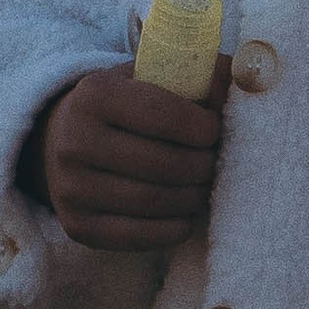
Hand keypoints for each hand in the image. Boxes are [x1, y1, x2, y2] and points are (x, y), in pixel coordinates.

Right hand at [34, 59, 229, 248]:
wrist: (61, 140)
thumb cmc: (123, 106)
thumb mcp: (149, 76)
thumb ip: (197, 73)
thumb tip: (246, 78)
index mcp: (94, 94)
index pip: (163, 115)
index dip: (202, 127)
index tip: (215, 130)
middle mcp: (74, 141)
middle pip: (164, 165)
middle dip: (203, 165)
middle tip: (215, 162)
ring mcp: (71, 188)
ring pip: (154, 202)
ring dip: (193, 197)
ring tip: (202, 185)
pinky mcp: (77, 225)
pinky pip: (139, 236)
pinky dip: (173, 227)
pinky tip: (184, 213)